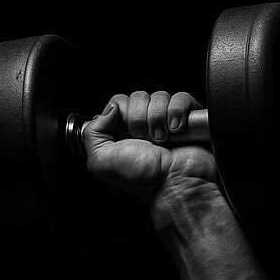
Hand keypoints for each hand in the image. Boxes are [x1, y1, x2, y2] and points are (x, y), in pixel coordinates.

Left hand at [81, 90, 217, 202]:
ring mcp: (165, 119)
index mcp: (120, 131)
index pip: (118, 102)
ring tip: (161, 139)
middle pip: (138, 96)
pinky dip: (176, 111)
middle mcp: (142, 124)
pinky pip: (181, 98)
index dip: (120, 113)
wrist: (172, 183)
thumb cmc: (140, 177)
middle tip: (143, 139)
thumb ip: (92, 132)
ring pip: (159, 96)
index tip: (124, 133)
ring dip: (158, 117)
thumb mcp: (100, 161)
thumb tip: (111, 108)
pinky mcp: (187, 117)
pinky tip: (175, 129)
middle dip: (138, 118)